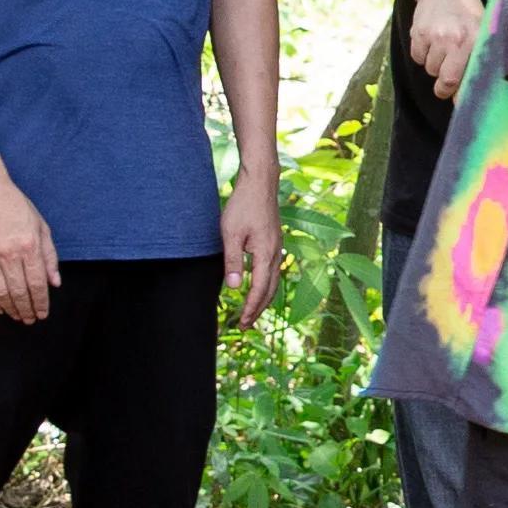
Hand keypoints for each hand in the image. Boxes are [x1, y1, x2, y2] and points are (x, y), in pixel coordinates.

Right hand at [0, 165, 59, 324]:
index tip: (43, 313)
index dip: (41, 303)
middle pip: (19, 292)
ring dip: (10, 309)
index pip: (37, 284)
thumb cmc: (16, 207)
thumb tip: (54, 283)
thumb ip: (49, 256)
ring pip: (0, 293)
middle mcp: (9, 254)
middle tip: (31, 319)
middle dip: (27, 310)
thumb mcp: (41, 228)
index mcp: (29, 246)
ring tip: (17, 316)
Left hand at [222, 164, 284, 320]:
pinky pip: (273, 270)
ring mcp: (277, 246)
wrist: (260, 182)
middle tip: (245, 325)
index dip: (250, 307)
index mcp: (265, 253)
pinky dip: (267, 284)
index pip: (259, 289)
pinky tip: (258, 285)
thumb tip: (233, 288)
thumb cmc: (243, 205)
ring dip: (264, 298)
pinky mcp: (275, 241)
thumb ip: (232, 261)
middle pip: (270, 290)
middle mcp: (276, 253)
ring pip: (274, 281)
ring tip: (252, 311)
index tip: (241, 322)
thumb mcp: (230, 233)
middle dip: (258, 309)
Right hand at [407, 0, 483, 96]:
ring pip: (430, 70)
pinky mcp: (419, 33)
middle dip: (444, 86)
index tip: (460, 105)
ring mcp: (437, 36)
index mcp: (477, 41)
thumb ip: (474, 63)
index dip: (462, 97)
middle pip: (446, 82)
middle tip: (446, 80)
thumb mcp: (479, 32)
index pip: (469, 79)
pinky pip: (417, 58)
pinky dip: (422, 54)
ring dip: (434, 64)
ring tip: (442, 46)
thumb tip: (461, 100)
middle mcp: (457, 40)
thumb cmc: (466, 14)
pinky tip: (430, 38)